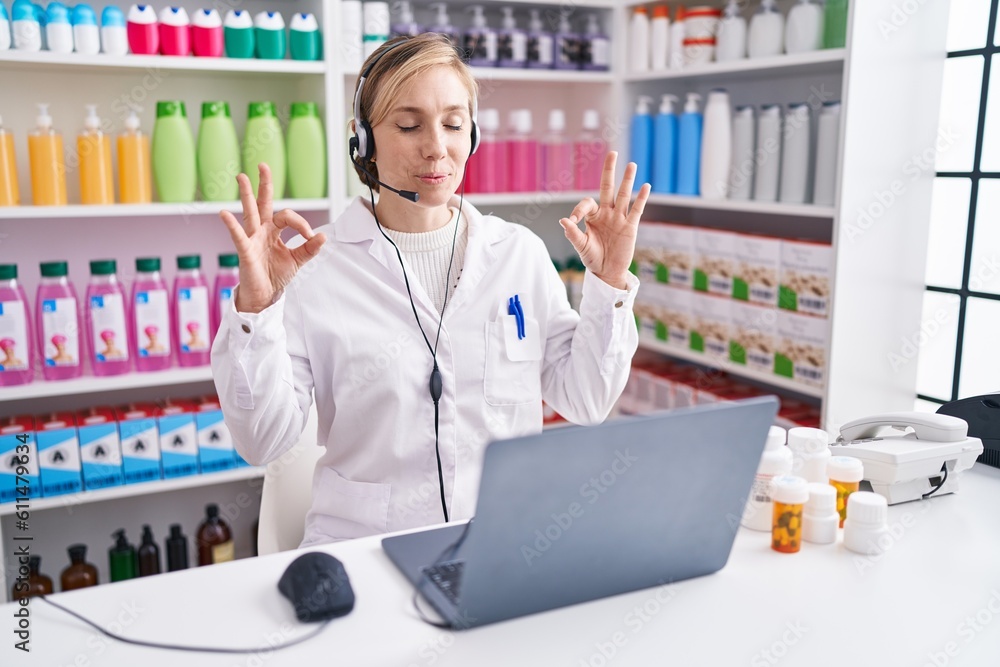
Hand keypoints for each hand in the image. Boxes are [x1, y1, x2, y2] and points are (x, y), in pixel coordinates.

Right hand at [219, 163, 326, 312]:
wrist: (264, 295)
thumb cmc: (276, 275)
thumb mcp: (298, 260)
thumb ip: (309, 248)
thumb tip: (323, 236)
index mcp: (274, 231)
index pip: (287, 217)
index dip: (301, 223)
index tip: (310, 237)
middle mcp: (261, 230)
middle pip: (263, 203)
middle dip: (264, 185)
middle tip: (263, 165)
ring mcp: (252, 239)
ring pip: (249, 212)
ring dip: (246, 195)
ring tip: (241, 176)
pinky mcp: (245, 251)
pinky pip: (238, 236)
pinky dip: (231, 225)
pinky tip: (224, 213)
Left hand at [559, 152, 650, 289]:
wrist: (607, 272)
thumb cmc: (592, 258)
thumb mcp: (581, 246)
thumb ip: (573, 233)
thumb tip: (564, 220)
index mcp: (592, 216)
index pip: (586, 203)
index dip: (578, 209)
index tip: (573, 221)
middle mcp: (606, 213)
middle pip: (608, 187)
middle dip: (609, 170)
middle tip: (612, 153)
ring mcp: (619, 218)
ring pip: (623, 195)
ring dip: (627, 180)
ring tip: (631, 164)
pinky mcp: (630, 227)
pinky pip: (636, 210)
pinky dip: (641, 199)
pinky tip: (646, 186)